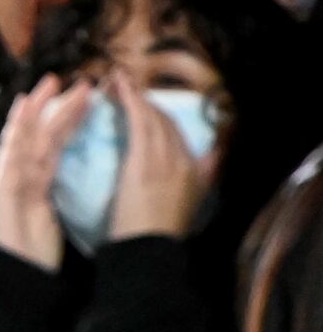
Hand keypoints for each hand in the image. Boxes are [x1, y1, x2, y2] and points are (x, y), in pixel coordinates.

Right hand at [0, 73, 89, 270]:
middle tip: (63, 80)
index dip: (55, 123)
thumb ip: (50, 206)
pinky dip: (21, 129)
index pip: (44, 148)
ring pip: (26, 137)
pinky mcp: (7, 187)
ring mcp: (8, 182)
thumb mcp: (45, 227)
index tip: (70, 101)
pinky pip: (16, 152)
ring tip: (55, 85)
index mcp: (28, 189)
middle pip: (32, 136)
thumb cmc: (31, 259)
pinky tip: (27, 109)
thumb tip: (65, 196)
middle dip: (47, 107)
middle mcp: (13, 180)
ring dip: (41, 110)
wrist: (12, 280)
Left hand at [109, 70, 218, 241]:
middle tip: (123, 83)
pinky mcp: (145, 161)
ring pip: (152, 116)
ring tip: (116, 79)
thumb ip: (202, 179)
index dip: (157, 114)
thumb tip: (214, 156)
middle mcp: (184, 161)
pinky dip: (129, 99)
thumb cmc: (154, 236)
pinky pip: (139, 121)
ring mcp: (165, 160)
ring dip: (134, 94)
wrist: (147, 251)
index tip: (139, 103)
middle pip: (165, 121)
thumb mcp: (186, 205)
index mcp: (195, 173)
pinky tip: (117, 85)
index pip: (176, 133)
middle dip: (145, 101)